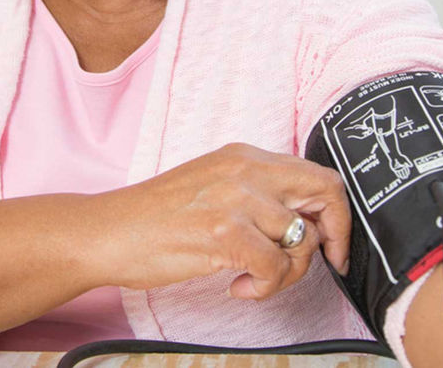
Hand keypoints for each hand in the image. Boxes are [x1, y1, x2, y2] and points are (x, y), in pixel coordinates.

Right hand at [92, 143, 350, 300]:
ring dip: (286, 272)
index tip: (332, 247)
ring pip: (302, 240)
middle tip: (314, 266)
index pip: (318, 175)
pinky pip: (275, 266)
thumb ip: (256, 196)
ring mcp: (234, 197)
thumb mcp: (213, 189)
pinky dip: (264, 286)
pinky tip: (238, 286)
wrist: (105, 232)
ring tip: (254, 278)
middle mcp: (244, 169)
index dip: (337, 216)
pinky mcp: (222, 230)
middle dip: (331, 238)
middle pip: (325, 193)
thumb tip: (305, 224)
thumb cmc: (154, 220)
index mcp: (244, 156)